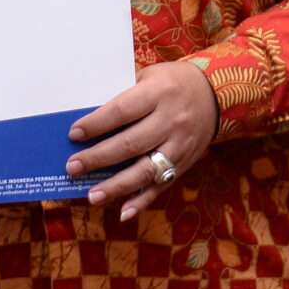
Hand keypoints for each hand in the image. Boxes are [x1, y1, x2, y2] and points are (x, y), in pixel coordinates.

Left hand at [66, 62, 217, 221]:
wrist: (216, 95)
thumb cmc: (173, 82)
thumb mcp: (150, 76)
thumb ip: (124, 94)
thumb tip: (89, 118)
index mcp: (159, 93)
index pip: (122, 111)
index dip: (96, 124)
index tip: (74, 134)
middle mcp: (171, 121)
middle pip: (130, 144)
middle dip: (98, 158)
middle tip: (73, 167)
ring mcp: (179, 145)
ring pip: (145, 170)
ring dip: (116, 186)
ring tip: (92, 195)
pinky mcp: (184, 164)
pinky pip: (162, 185)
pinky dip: (142, 200)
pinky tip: (124, 212)